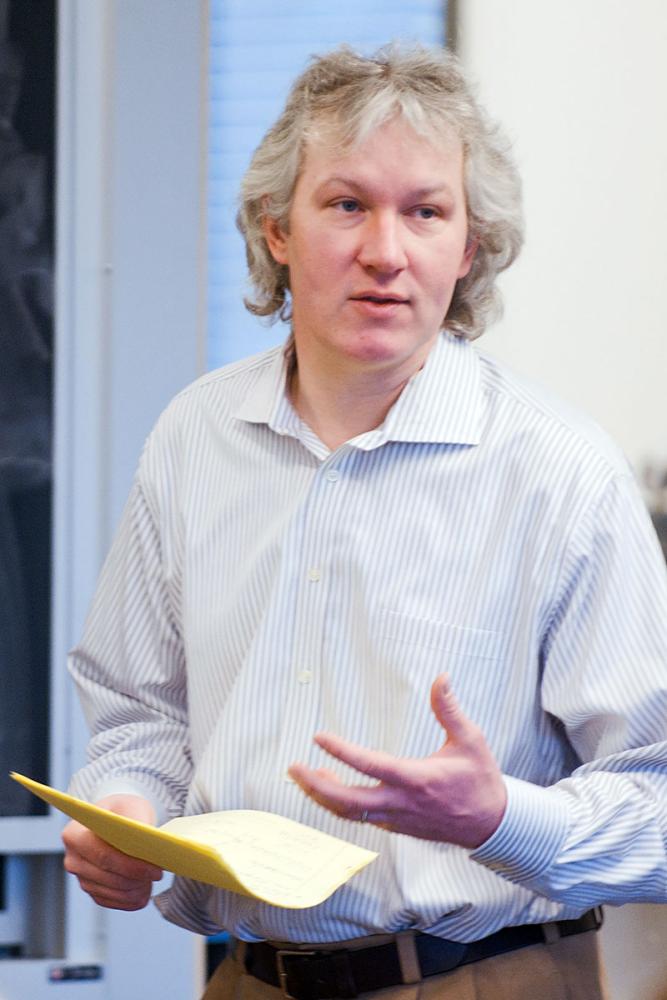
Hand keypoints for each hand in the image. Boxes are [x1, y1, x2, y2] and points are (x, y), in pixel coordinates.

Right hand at [62, 794, 162, 910]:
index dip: (131, 866)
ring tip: (152, 881)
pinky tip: (143, 891)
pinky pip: (109, 901)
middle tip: (158, 875)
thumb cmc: (122, 811)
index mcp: (75, 834)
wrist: (115, 820)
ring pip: (110, 892)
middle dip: (135, 880)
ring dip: (134, 891)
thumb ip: (138, 821)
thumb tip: (150, 842)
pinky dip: (128, 900)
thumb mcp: (132, 806)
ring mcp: (80, 877)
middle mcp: (73, 858)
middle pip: (107, 877)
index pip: (104, 855)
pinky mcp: (90, 889)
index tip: (155, 869)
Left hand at [288, 675, 506, 848]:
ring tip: (305, 777)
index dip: (341, 751)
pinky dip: (340, 805)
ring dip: (323, 796)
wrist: (493, 825)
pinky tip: (331, 789)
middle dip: (315, 786)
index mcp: (417, 780)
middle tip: (293, 767)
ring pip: (350, 813)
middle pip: (347, 802)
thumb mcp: (471, 740)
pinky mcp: (396, 827)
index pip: (370, 765)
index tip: (319, 737)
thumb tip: (441, 677)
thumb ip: (450, 709)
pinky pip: (361, 818)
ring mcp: (397, 819)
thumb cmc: (480, 781)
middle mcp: (402, 803)